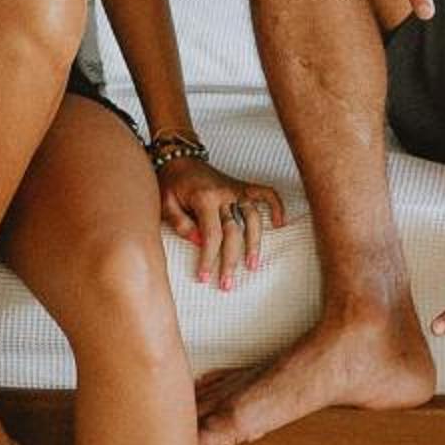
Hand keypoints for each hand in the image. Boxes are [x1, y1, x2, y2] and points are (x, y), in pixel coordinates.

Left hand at [157, 159, 287, 290]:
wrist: (179, 159)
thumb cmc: (171, 184)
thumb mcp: (165, 204)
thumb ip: (181, 224)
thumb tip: (200, 242)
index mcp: (204, 198)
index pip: (211, 234)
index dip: (208, 258)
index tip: (204, 277)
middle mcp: (224, 194)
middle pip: (234, 231)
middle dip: (230, 261)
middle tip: (226, 284)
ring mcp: (236, 190)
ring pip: (253, 217)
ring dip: (254, 243)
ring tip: (252, 265)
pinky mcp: (242, 187)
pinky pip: (265, 193)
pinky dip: (276, 206)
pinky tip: (279, 223)